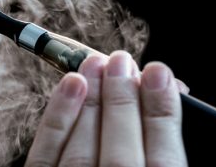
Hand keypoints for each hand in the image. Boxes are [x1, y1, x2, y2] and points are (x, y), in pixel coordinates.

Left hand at [26, 50, 187, 166]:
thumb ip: (169, 150)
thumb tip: (169, 93)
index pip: (165, 163)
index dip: (162, 114)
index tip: (160, 74)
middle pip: (121, 155)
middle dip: (122, 100)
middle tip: (122, 60)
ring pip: (82, 151)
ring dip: (90, 101)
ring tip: (96, 62)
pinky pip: (46, 157)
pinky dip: (57, 118)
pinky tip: (70, 85)